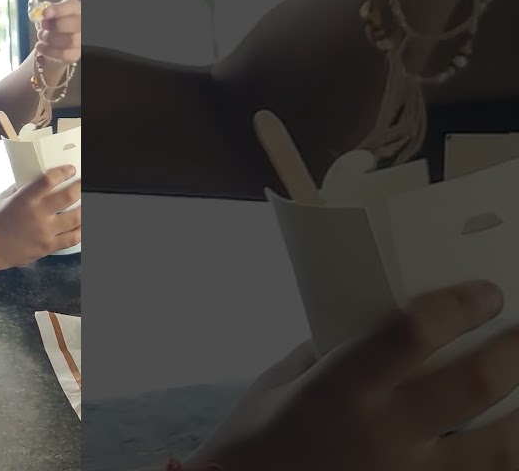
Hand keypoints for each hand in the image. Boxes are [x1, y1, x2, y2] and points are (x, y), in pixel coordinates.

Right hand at [0, 166, 80, 268]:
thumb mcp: (5, 197)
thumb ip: (21, 187)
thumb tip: (36, 178)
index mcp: (25, 199)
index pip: (48, 180)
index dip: (63, 172)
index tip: (71, 169)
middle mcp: (38, 214)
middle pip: (68, 196)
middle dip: (80, 187)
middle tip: (83, 183)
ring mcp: (45, 232)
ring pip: (76, 218)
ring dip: (84, 208)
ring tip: (87, 202)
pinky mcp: (49, 246)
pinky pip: (72, 238)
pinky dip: (81, 230)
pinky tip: (83, 224)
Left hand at [36, 0, 81, 64]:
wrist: (56, 39)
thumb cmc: (53, 23)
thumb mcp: (50, 13)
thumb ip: (45, 12)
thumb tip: (37, 14)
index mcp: (76, 9)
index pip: (71, 6)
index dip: (58, 10)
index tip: (44, 13)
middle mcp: (82, 24)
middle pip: (74, 25)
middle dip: (54, 27)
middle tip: (42, 28)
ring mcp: (80, 41)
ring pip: (70, 41)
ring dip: (50, 39)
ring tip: (40, 38)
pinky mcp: (75, 54)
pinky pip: (63, 55)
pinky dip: (48, 51)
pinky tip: (40, 47)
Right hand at [191, 281, 518, 470]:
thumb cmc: (256, 443)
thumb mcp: (280, 383)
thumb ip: (329, 352)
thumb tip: (375, 321)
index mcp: (338, 392)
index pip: (410, 335)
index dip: (457, 308)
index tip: (486, 295)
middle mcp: (381, 436)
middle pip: (472, 386)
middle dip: (514, 354)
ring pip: (498, 453)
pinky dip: (502, 462)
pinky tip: (507, 442)